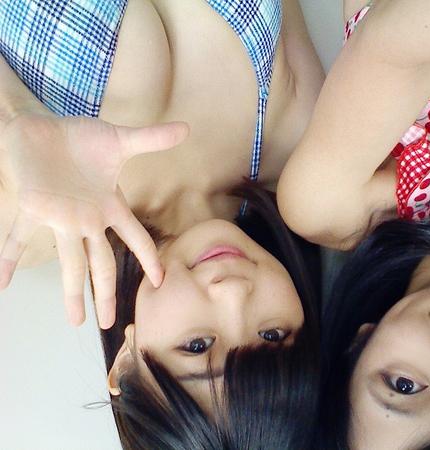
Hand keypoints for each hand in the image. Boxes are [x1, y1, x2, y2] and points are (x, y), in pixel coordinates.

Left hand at [0, 113, 188, 328]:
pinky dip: (8, 259)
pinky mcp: (32, 208)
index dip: (149, 259)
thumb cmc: (81, 139)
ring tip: (76, 321)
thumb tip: (187, 128)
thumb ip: (152, 138)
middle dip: (106, 292)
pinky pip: (19, 238)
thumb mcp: (120, 140)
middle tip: (107, 323)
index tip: (161, 281)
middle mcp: (86, 220)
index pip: (135, 238)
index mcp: (109, 207)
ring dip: (71, 292)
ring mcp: (60, 218)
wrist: (43, 128)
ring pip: (70, 261)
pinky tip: (2, 284)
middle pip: (101, 263)